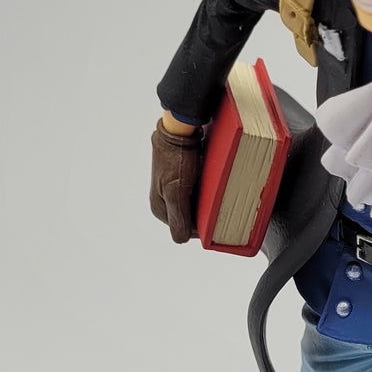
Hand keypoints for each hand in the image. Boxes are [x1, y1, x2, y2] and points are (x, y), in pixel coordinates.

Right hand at [150, 120, 202, 241]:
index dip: (201, 225)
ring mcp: (169, 191)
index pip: (185, 231)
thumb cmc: (176, 158)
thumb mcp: (177, 191)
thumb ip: (179, 217)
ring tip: (210, 190)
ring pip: (193, 207)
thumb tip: (181, 240)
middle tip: (212, 200)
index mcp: (159, 209)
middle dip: (202, 213)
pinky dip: (202, 192)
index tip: (211, 214)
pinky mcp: (177, 181)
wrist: (177, 131)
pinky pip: (193, 194)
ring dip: (203, 202)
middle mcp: (162, 202)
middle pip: (189, 219)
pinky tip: (207, 184)